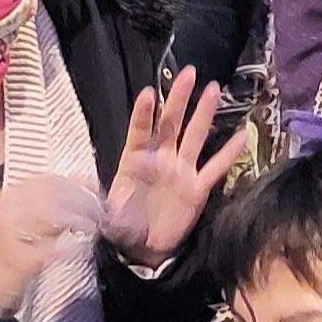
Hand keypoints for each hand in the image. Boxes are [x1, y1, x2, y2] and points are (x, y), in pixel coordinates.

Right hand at [0, 175, 103, 319]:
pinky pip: (53, 250)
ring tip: (92, 228)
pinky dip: (71, 248)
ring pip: (55, 218)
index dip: (76, 182)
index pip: (48, 180)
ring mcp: (11, 236)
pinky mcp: (19, 261)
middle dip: (82, 202)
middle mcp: (7, 211)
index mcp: (8, 197)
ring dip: (80, 222)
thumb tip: (81, 187)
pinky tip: (81, 249)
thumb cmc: (8, 253)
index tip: (95, 187)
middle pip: (54, 196)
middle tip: (99, 212)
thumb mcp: (21, 219)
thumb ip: (46, 203)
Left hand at [99, 69, 254, 270]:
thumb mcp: (106, 214)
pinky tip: (243, 135)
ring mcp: (181, 171)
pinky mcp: (197, 188)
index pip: (139, 131)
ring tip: (214, 89)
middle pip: (170, 123)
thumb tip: (78, 192)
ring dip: (204, 114)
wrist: (143, 249)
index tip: (148, 93)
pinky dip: (229, 153)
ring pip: (194, 137)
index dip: (143, 114)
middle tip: (188, 73)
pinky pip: (215, 168)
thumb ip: (97, 203)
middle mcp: (160, 158)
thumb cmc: (122, 225)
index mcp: (135, 160)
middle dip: (178, 98)